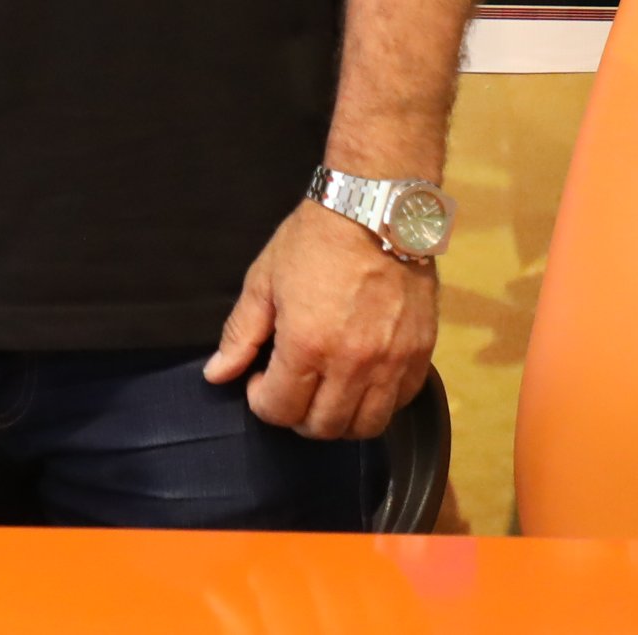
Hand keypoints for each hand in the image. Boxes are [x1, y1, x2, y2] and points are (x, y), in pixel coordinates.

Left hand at [203, 198, 437, 439]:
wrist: (374, 211)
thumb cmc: (313, 241)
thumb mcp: (263, 281)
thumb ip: (240, 334)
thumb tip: (217, 375)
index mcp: (306, 345)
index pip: (280, 410)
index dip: (262, 402)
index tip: (260, 381)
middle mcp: (352, 364)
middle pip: (323, 427)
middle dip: (297, 416)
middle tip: (291, 388)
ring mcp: (391, 363)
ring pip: (365, 427)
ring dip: (338, 419)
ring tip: (325, 390)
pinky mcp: (420, 356)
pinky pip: (399, 404)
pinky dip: (376, 404)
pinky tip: (360, 381)